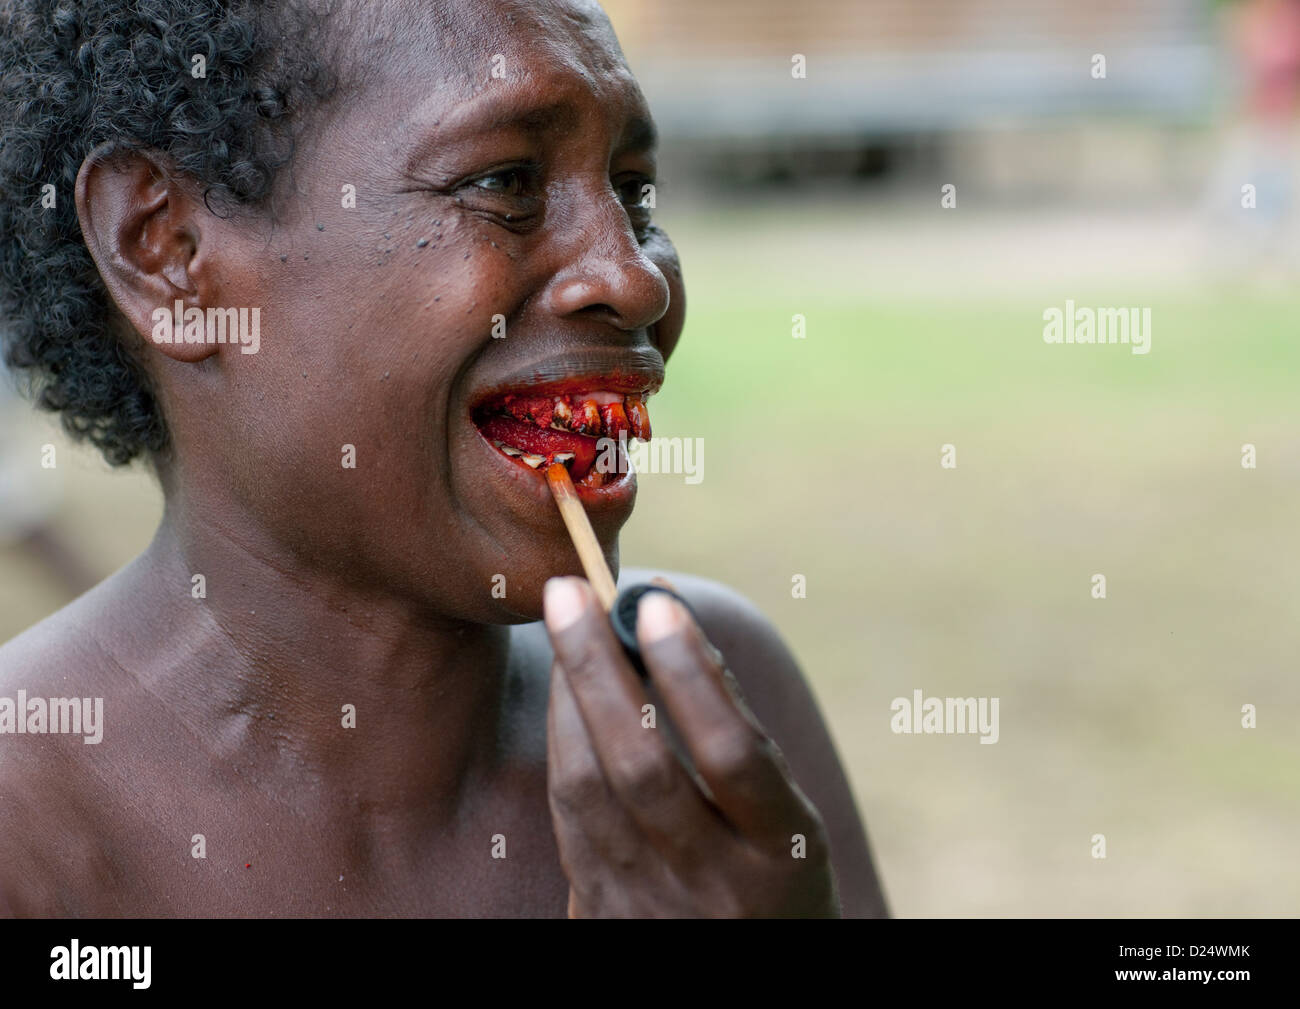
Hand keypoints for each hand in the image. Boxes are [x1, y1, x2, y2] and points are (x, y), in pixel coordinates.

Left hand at [542, 576, 839, 917]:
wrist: (745, 976)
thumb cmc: (774, 877)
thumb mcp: (790, 819)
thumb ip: (740, 734)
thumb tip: (671, 622)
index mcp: (782, 854)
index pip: (732, 754)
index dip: (691, 673)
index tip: (656, 601)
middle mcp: (715, 885)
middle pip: (640, 767)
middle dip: (598, 667)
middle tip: (568, 590)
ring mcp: (652, 906)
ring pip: (587, 790)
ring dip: (568, 695)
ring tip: (563, 624)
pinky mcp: (602, 915)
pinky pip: (568, 817)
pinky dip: (563, 740)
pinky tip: (565, 690)